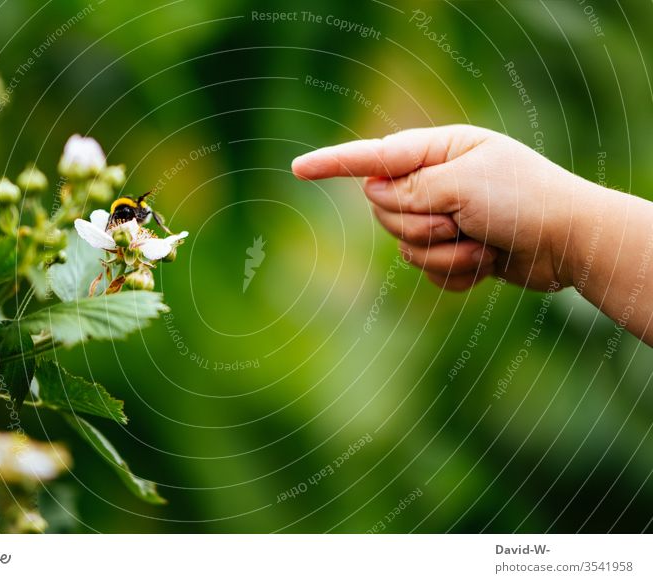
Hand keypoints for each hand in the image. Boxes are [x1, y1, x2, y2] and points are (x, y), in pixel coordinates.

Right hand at [292, 125, 593, 291]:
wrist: (570, 243)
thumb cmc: (525, 201)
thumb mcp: (463, 186)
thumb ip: (410, 190)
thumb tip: (372, 193)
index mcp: (438, 150)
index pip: (373, 157)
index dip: (332, 163)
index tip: (297, 168)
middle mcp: (436, 182)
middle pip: (385, 211)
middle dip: (420, 224)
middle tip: (461, 220)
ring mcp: (444, 218)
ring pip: (404, 246)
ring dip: (445, 251)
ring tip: (484, 242)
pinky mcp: (453, 251)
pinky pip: (426, 270)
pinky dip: (456, 270)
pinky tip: (486, 260)